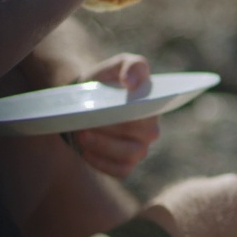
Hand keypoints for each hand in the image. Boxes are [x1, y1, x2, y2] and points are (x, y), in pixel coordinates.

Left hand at [69, 53, 160, 177]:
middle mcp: (151, 130)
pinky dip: (102, 162)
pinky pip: (121, 170)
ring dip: (103, 146)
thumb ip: (132, 66)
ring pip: (130, 154)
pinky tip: (86, 151)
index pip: (151, 114)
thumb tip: (132, 83)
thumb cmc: (105, 83)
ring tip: (82, 133)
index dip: (134, 113)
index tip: (115, 109)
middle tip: (86, 121)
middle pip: (139, 136)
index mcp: (154, 107)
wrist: (85, 101)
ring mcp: (139, 149)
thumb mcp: (118, 65)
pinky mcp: (125, 165)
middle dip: (111, 129)